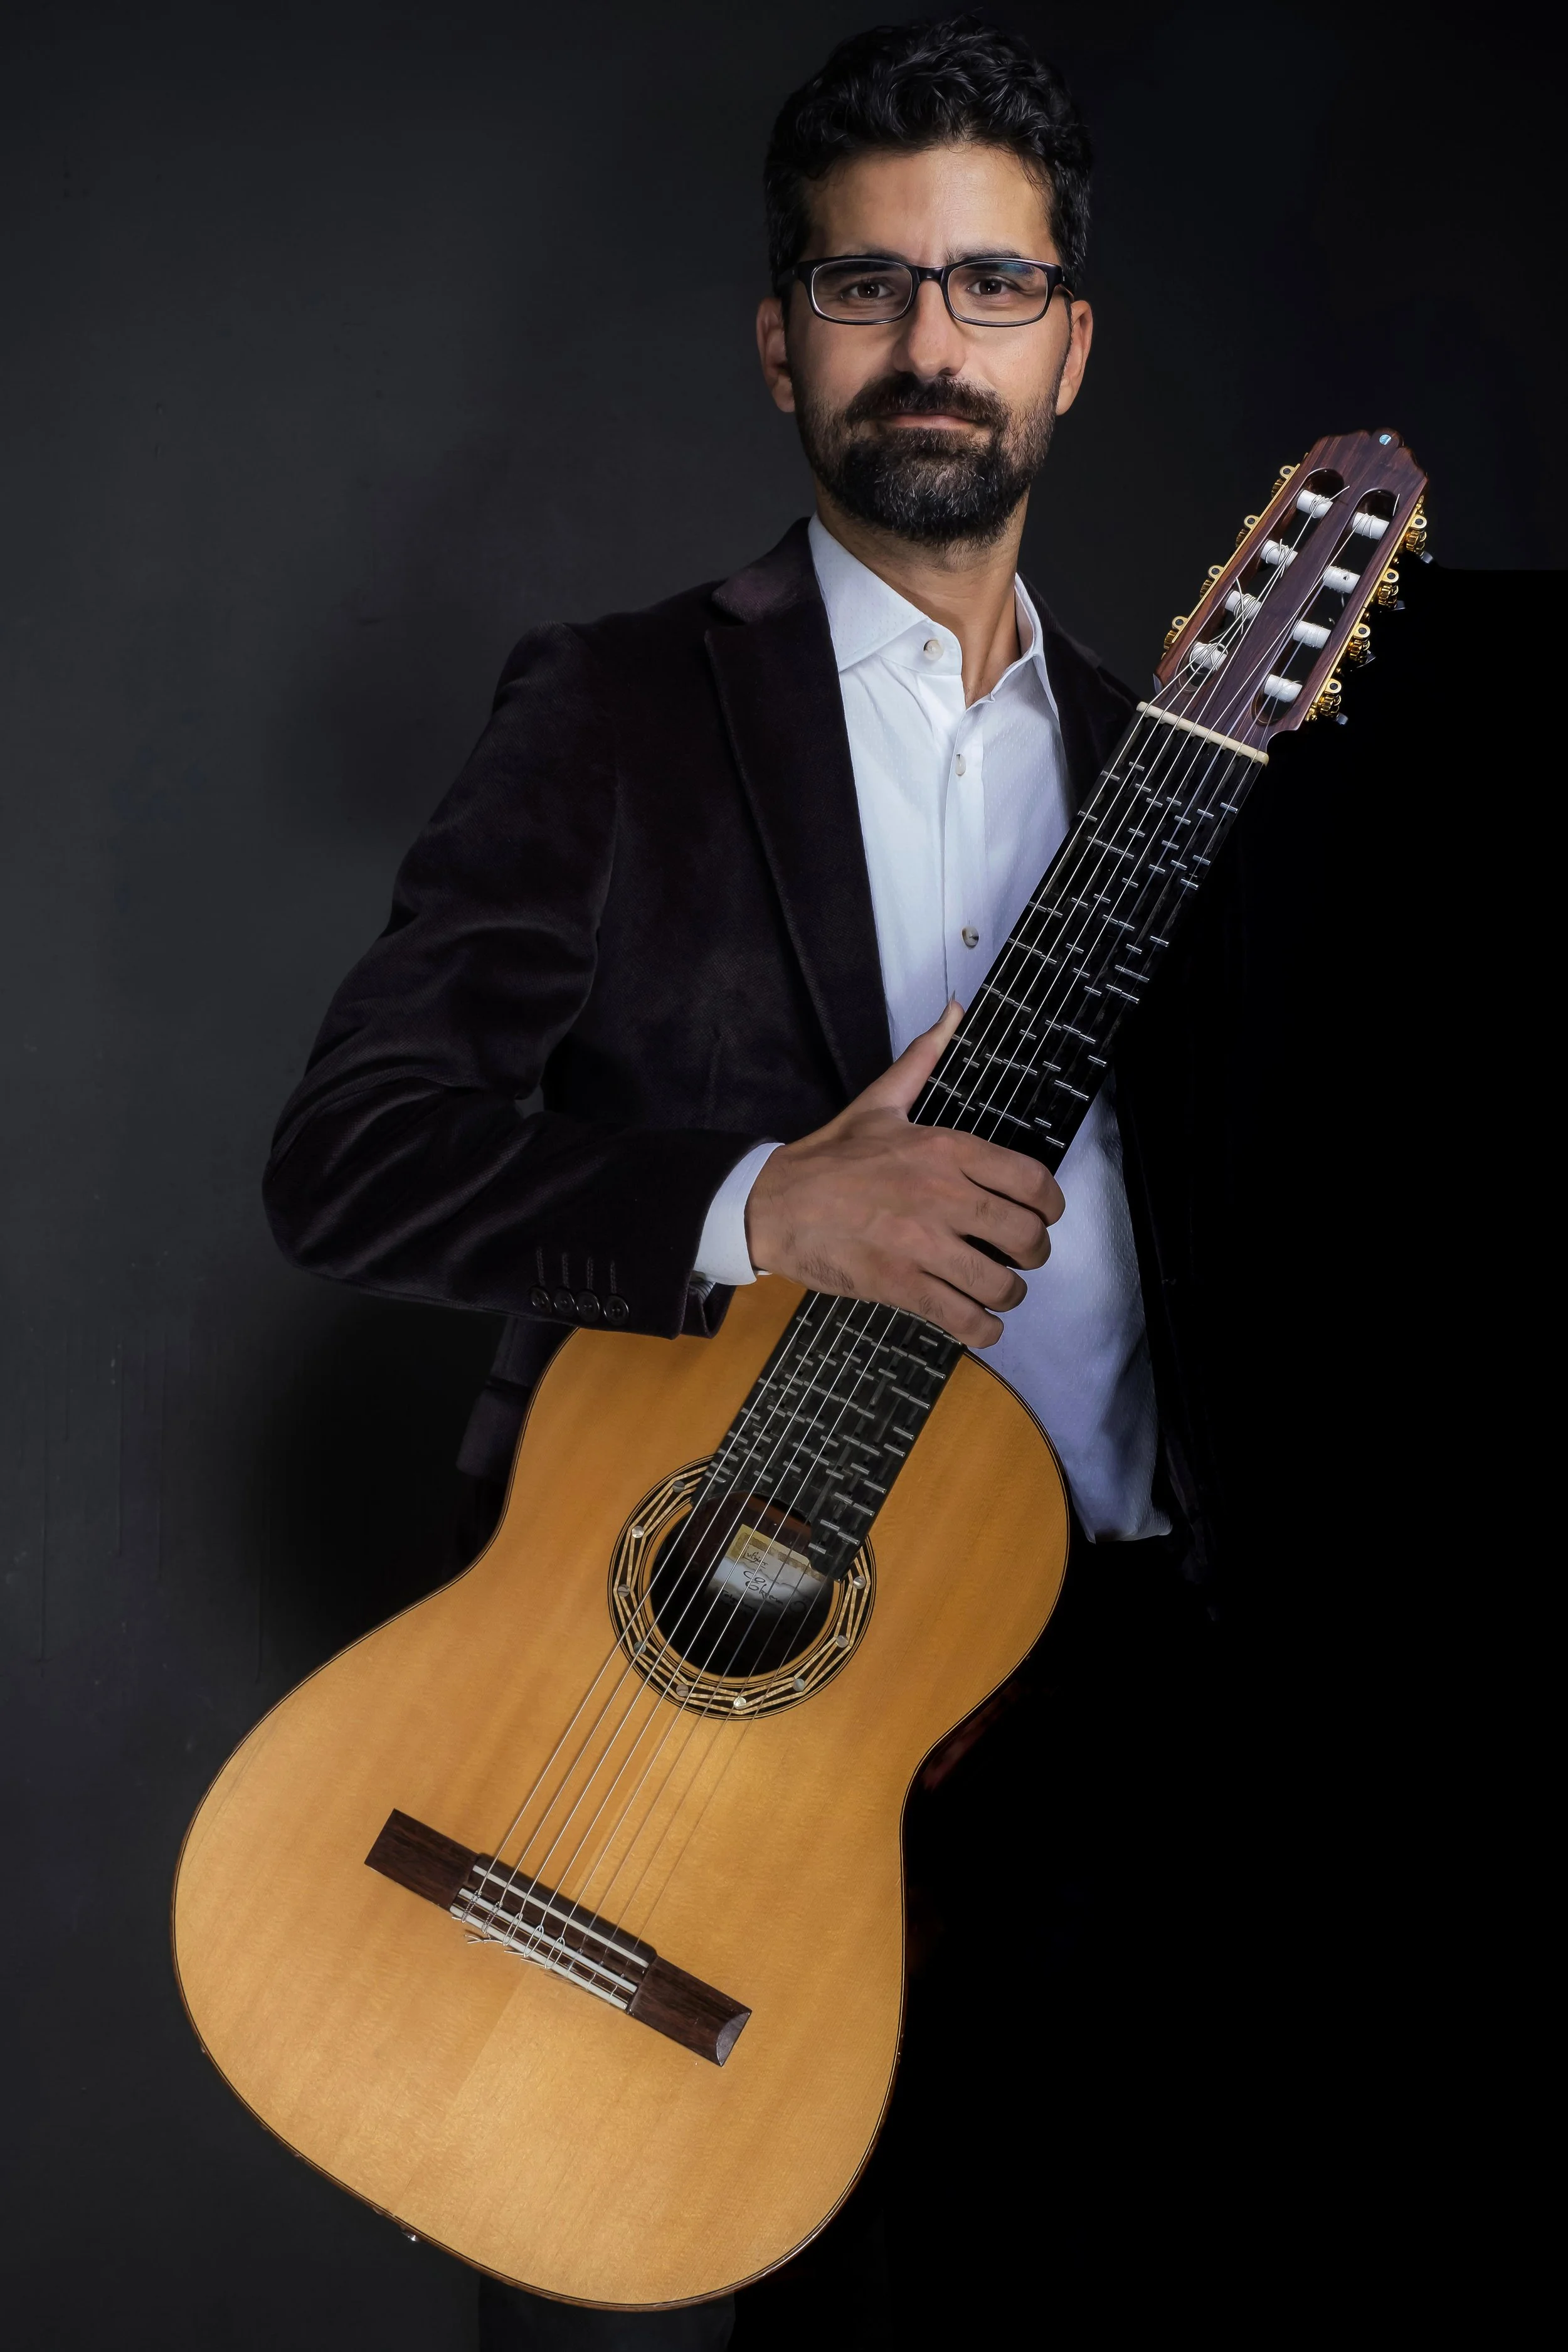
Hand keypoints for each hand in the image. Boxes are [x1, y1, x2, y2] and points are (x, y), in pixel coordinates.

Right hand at [744, 1001, 1063, 1346]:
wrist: (773, 1204)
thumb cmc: (828, 1158)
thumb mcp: (879, 1103)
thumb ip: (923, 1059)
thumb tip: (954, 1011)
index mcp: (945, 1149)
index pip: (1032, 1180)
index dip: (1051, 1207)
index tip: (1043, 1216)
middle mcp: (943, 1196)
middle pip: (1026, 1238)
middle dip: (1033, 1255)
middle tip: (1019, 1259)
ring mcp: (922, 1245)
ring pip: (1000, 1285)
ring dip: (1007, 1296)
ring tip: (996, 1293)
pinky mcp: (900, 1285)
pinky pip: (964, 1319)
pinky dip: (981, 1329)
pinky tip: (976, 1323)